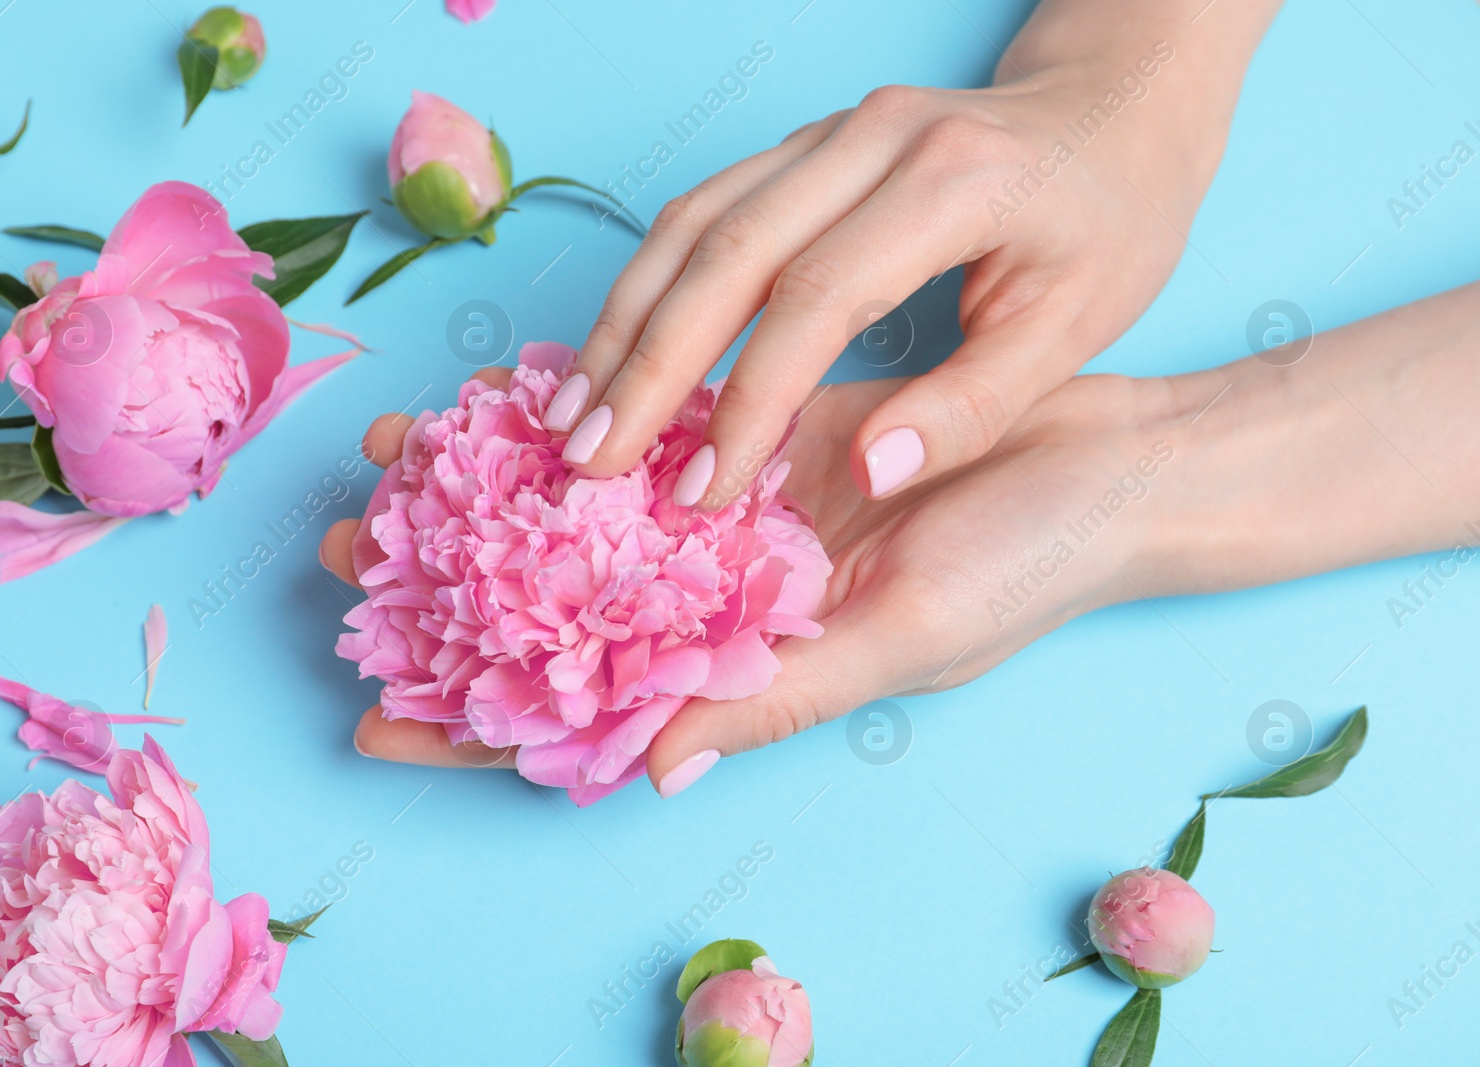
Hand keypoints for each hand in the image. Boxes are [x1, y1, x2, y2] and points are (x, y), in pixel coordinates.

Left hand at [321, 368, 1188, 788]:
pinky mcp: (753, 436)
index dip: (478, 735)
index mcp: (751, 670)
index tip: (373, 726)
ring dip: (486, 497)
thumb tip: (654, 769)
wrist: (1100, 459)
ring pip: (583, 517)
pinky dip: (570, 419)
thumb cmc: (1030, 565)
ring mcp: (732, 516)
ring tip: (388, 468)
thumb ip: (779, 696)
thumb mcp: (906, 635)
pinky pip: (641, 429)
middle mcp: (726, 600)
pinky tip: (496, 403)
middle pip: (557, 616)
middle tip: (340, 561)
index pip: (589, 723)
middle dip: (447, 600)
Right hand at [541, 0, 1277, 507]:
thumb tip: (869, 476)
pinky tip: (613, 348)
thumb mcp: (1078, 326)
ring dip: (624, 319)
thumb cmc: (1110, 221)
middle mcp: (873, 138)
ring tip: (574, 412)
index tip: (703, 489)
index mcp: (952, 182)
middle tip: (588, 459)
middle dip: (646, 363)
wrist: (1112, 108)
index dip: (749, 400)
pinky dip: (647, 283)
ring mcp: (829, 131)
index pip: (818, 297)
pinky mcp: (803, 145)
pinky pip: (702, 207)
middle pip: (725, 248)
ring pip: (692, 219)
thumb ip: (975, 405)